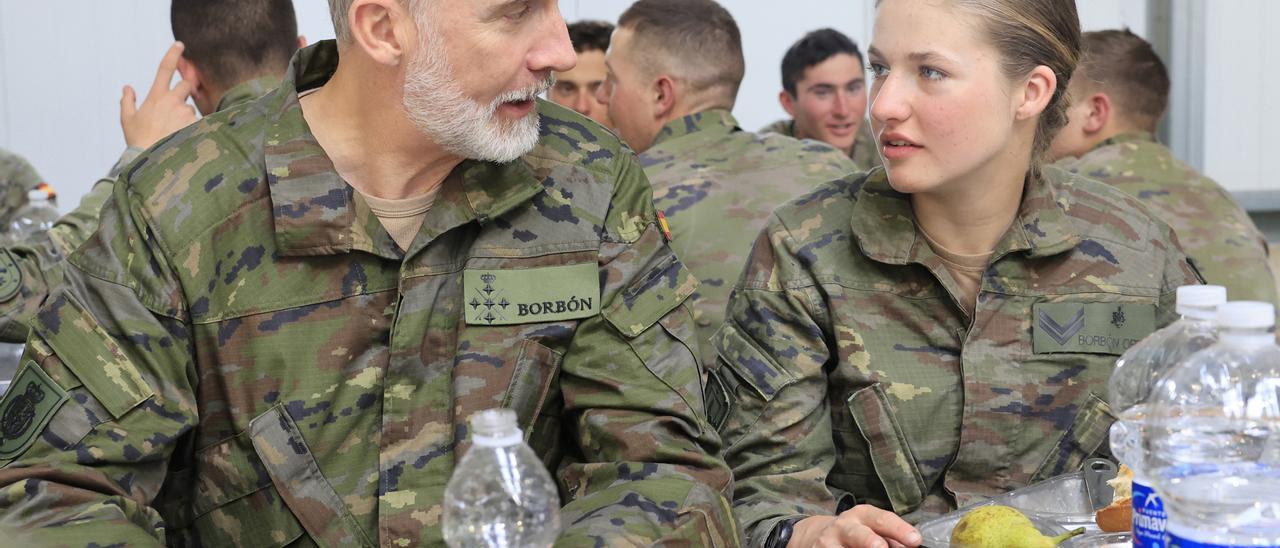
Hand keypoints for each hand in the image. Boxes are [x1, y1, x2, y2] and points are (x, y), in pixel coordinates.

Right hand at [120, 42, 197, 148]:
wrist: (150, 161)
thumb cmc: (138, 141)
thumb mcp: (127, 119)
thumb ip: (127, 101)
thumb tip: (127, 88)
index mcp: (156, 96)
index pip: (164, 69)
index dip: (173, 54)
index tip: (180, 44)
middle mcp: (172, 101)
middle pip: (186, 85)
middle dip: (184, 92)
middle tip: (174, 110)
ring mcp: (185, 112)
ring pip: (191, 107)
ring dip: (185, 116)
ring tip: (173, 133)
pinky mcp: (195, 124)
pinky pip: (197, 122)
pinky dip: (191, 129)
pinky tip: (182, 139)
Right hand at [789, 506, 921, 547]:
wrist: (819, 535)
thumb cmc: (857, 533)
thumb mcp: (873, 529)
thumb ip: (892, 538)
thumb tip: (911, 546)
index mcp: (863, 516)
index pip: (883, 520)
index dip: (899, 530)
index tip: (915, 540)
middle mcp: (844, 526)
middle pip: (857, 533)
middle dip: (869, 541)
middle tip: (881, 547)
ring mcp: (829, 542)